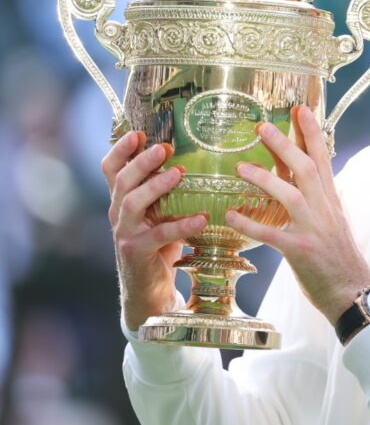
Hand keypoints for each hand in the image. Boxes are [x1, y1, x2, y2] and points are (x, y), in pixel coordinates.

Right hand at [102, 132, 206, 330]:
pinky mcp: (137, 253)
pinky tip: (201, 219)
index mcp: (122, 200)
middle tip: (163, 148)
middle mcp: (118, 213)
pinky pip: (158, 235)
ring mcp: (125, 233)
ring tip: (179, 174)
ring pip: (132, 203)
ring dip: (155, 186)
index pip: (111, 168)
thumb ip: (169, 192)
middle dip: (141, 162)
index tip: (138, 132)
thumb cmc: (160, 246)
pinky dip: (181, 226)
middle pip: (122, 181)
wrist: (149, 292)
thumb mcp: (161, 214)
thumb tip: (202, 160)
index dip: (121, 149)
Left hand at [225, 106, 369, 323]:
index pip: (323, 159)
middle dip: (285, 144)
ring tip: (240, 167)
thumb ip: (321, 201)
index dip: (312, 133)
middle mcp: (325, 210)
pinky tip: (231, 215)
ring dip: (265, 178)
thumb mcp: (336, 222)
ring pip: (290, 195)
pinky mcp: (300, 252)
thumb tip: (310, 181)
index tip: (301, 109)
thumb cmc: (341, 259)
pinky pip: (271, 234)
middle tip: (261, 127)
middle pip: (306, 168)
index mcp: (332, 201)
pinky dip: (250, 224)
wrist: (354, 293)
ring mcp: (313, 230)